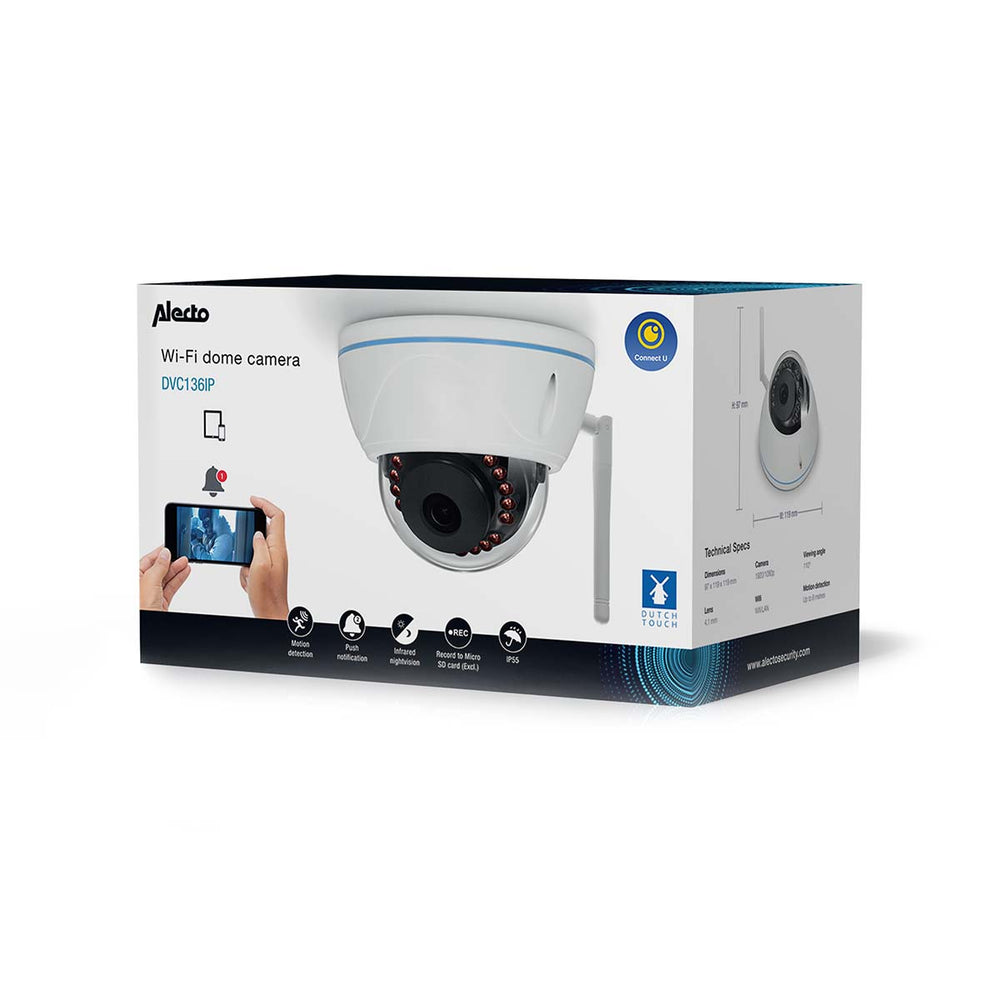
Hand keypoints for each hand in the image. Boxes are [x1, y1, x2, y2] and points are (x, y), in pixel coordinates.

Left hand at [139, 546, 190, 610]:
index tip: (169, 547)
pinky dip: (179, 580)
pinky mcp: (160, 601)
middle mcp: (142, 585)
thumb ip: (158, 567)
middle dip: (170, 561)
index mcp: (134, 578)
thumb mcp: (150, 582)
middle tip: (181, 555)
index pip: (147, 561)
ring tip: (185, 562)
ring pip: (166, 578)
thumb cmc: (140, 608)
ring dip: (177, 570)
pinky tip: (184, 572)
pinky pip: (171, 587)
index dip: (159, 554)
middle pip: (158, 569)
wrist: (145, 628)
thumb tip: (164, 553)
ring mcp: (152, 593)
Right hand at [240, 496, 288, 620]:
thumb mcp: (259, 565)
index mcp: (278, 547)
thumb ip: (258, 545)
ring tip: (249, 577)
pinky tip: (249, 583)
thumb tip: (257, 533)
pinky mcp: (266, 569)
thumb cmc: (267, 593)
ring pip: (253, 550)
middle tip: (243, 557)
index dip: (265, 504)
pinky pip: (250, 564)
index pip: (277, 516)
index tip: (252, 499)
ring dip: (245, 563)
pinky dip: (246, 572)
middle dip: (248, 542)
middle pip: (263, 532)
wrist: (270, 613)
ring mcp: (272, 560)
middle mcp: (277, 551)